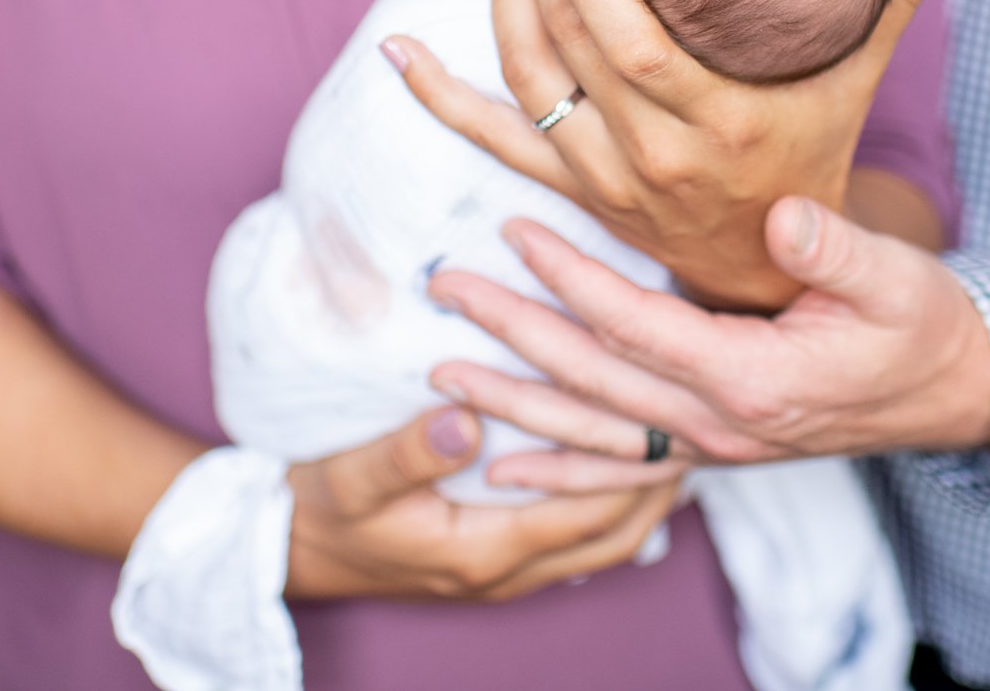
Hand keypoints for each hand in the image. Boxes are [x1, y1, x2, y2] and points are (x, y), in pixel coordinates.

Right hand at [283, 405, 680, 602]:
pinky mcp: (496, 561)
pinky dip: (606, 504)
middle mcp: (509, 572)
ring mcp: (505, 573)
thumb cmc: (322, 510)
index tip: (677, 416)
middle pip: (616, 536)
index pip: (590, 510)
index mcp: (487, 551)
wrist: (287, 551)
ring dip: (640, 497)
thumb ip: (409, 450)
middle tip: (702, 428)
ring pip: (602, 543)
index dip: (637, 466)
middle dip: (660, 486)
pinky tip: (617, 462)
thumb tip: (465, 418)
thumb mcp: (354, 476)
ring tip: (676, 441)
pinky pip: (574, 538)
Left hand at [384, 0, 970, 309]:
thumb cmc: (818, 155)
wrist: (776, 276)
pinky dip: (440, 97)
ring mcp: (601, 182)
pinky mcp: (571, 190)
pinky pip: (492, 140)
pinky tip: (397, 51)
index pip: (629, 41)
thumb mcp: (856, 80)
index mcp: (721, 130)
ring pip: (526, 85)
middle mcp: (651, 162)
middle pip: (569, 52)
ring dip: (500, 3)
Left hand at [425, 197, 989, 491]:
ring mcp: (714, 448)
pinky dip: (558, 474)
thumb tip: (781, 216)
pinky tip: (503, 467)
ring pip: (591, 434)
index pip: (635, 324)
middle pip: (593, 379)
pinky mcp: (714, 452)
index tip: (515, 228)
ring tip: (442, 375)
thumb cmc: (922, 325)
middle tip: (446, 289)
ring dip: (513, 404)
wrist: (952, 393)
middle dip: (513, 333)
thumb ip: (835, 251)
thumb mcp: (894, 278)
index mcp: (753, 377)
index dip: (570, 277)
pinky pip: (621, 474)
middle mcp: (721, 425)